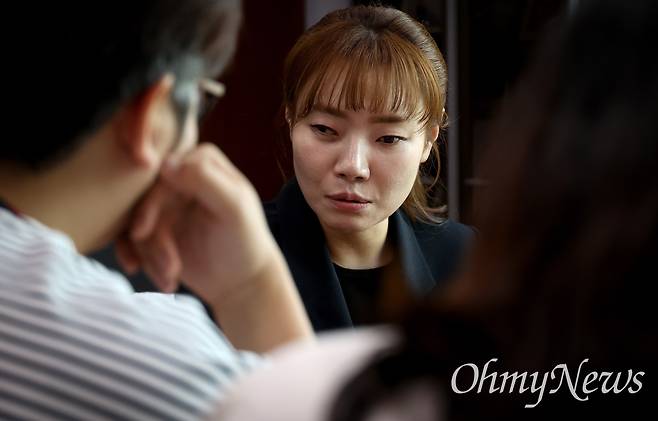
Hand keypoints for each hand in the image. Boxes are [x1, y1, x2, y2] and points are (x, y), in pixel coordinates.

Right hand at [116, 143, 280, 307]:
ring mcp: (167, 201)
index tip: (145, 231)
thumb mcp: (233, 208)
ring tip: (172, 279)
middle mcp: (181, 176)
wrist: (241, 280)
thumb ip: (205, 179)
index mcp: (201, 161)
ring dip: (152, 257)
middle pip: (143, 200)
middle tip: (169, 268)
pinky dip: (142, 261)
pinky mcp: (156, 226)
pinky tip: (161, 281)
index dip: (151, 203)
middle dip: (153, 240)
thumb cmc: (244, 241)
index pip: (162, 172)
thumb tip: (166, 163)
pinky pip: (131, 239)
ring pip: (136, 223)